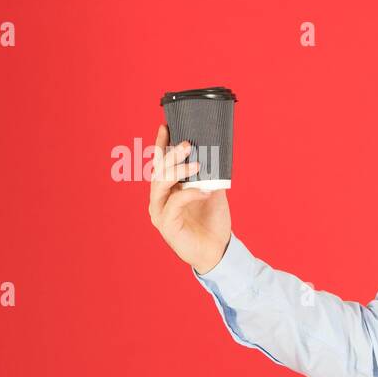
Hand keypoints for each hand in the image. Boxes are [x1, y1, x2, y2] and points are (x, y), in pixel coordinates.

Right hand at [148, 123, 231, 274]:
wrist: (218, 250)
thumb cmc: (213, 222)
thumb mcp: (213, 193)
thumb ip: (209, 176)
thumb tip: (215, 155)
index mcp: (168, 189)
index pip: (161, 164)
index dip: (161, 145)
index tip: (166, 126)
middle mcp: (159, 199)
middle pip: (159, 171)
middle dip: (172, 155)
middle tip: (188, 143)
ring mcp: (160, 212)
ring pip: (161, 185)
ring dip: (178, 172)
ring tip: (197, 164)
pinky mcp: (166, 225)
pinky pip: (174, 204)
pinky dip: (189, 194)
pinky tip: (204, 191)